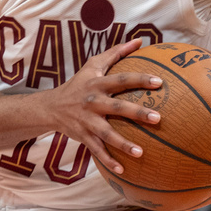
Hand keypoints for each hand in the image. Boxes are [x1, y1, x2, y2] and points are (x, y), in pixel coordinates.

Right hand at [48, 39, 162, 174]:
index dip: (140, 79)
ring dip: (123, 144)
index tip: (159, 82)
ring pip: (107, 134)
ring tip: (141, 153)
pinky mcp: (83, 137)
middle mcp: (93, 102)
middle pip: (117, 108)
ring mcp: (87, 121)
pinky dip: (109, 161)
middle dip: (137, 113)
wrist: (51, 107)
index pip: (122, 80)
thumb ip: (117, 52)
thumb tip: (141, 40)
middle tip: (158, 118)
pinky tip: (123, 171)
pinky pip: (97, 151)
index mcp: (98, 84)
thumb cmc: (79, 83)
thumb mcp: (93, 65)